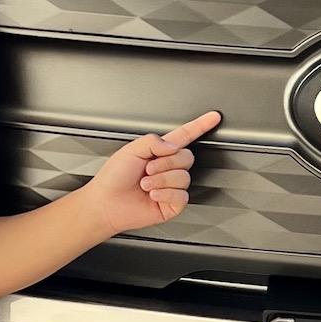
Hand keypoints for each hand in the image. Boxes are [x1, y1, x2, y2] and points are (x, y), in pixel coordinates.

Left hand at [81, 111, 219, 237]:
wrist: (106, 203)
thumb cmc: (113, 178)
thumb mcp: (130, 150)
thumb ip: (153, 141)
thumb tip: (172, 145)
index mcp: (159, 151)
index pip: (185, 135)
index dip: (200, 126)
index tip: (214, 117)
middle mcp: (168, 168)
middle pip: (187, 157)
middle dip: (166, 163)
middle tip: (148, 169)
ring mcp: (172, 186)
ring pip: (183, 177)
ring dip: (161, 180)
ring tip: (145, 184)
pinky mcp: (173, 204)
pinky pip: (181, 195)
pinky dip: (164, 194)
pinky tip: (152, 195)